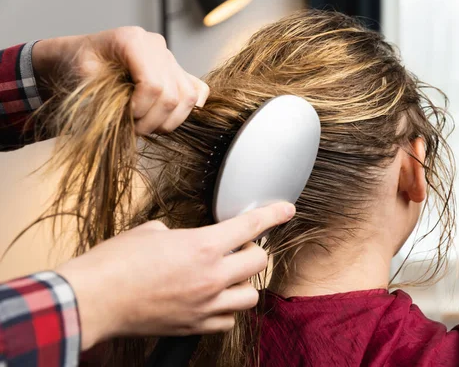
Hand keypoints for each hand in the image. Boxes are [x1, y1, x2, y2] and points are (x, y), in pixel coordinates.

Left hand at [32, 26, 208, 134]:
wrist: (81, 57)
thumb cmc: (78, 64)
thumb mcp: (81, 76)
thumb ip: (104, 94)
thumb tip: (126, 120)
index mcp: (132, 41)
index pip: (153, 85)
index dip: (141, 110)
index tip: (125, 119)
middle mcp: (157, 46)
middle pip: (172, 95)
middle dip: (153, 120)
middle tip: (134, 130)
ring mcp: (170, 58)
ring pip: (188, 97)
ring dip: (169, 121)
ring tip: (148, 127)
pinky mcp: (178, 71)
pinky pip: (198, 91)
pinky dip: (188, 110)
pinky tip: (168, 118)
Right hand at [55, 202, 294, 350]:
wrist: (92, 300)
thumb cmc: (114, 263)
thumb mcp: (150, 232)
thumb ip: (178, 234)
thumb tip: (182, 239)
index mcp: (202, 245)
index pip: (251, 225)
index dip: (273, 215)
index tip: (286, 210)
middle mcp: (211, 276)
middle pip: (260, 261)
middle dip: (254, 250)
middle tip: (240, 247)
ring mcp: (206, 304)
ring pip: (251, 295)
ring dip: (244, 282)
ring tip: (228, 276)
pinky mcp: (195, 326)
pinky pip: (228, 320)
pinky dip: (227, 309)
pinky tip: (213, 300)